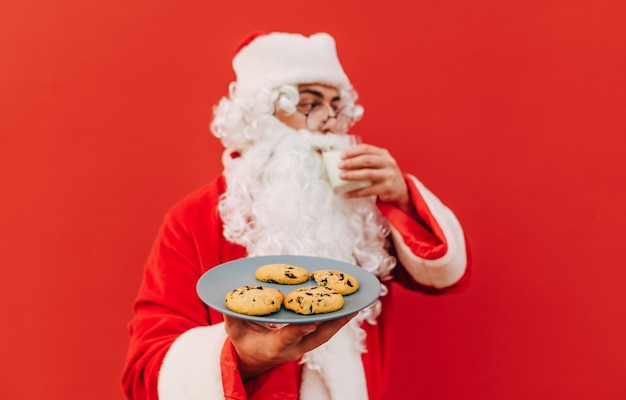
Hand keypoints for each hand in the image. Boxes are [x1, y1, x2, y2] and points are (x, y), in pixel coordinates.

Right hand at [223, 313, 355, 379]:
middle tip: (348, 309)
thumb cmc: (244, 343)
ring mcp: (302, 346)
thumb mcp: (234, 332)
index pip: (285, 339)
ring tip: (356, 304)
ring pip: (325, 333)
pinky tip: (347, 305)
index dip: (297, 331)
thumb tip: (228, 297)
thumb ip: (233, 316)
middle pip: (316, 337)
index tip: (309, 322)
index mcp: (272, 348)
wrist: (255, 360)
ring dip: (340, 320)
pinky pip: (325, 329)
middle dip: (333, 323)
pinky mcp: (308, 340)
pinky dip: (336, 318)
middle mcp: (292, 349)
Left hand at [338, 142, 414, 213]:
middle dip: (351, 162)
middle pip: (367, 160)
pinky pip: (368, 190)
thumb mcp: (380, 164)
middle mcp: (388, 163)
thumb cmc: (385, 175)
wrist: (401, 190)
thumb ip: (367, 160)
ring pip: (368, 174)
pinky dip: (355, 192)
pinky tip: (346, 193)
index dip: (353, 151)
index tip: (342, 155)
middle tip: (339, 165)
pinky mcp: (387, 188)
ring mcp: (388, 176)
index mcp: (384, 154)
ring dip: (352, 175)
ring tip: (341, 176)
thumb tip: (343, 161)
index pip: (367, 149)